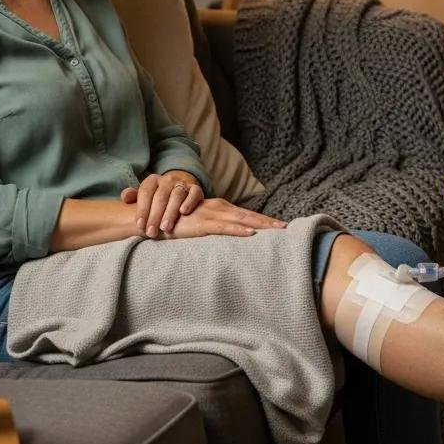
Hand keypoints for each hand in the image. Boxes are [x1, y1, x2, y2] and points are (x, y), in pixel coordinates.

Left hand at [120, 171, 204, 237]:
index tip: (140, 226)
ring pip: (176, 195)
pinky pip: (194, 193)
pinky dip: (189, 202)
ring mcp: (182, 183)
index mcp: (152, 180)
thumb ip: (133, 197)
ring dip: (170, 212)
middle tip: (151, 232)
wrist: (179, 191)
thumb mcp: (144, 198)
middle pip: (160, 196)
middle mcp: (168, 179)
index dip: (142, 210)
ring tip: (165, 228)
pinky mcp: (196, 189)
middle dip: (155, 216)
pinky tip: (183, 212)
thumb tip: (125, 198)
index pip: (145, 193)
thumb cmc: (157, 199)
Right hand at [162, 197, 286, 239]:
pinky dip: (238, 229)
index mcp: (221, 208)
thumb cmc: (179, 222)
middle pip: (250, 215)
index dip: (264, 220)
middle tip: (287, 227)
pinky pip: (224, 227)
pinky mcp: (203, 223)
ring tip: (277, 229)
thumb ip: (215, 227)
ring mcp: (212, 215)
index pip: (247, 214)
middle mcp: (219, 208)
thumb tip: (229, 235)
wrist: (156, 217)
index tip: (280, 226)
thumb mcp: (201, 224)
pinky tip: (251, 233)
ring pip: (242, 219)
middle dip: (268, 221)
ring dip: (260, 224)